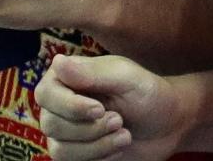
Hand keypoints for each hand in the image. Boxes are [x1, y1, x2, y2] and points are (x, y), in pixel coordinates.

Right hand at [38, 54, 189, 160]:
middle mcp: (60, 104)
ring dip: (97, 146)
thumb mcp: (126, 78)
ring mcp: (65, 132)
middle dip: (90, 129)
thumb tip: (57, 61)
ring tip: (124, 135)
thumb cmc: (148, 93)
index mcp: (67, 77)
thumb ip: (92, 72)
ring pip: (60, 150)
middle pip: (51, 125)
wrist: (167, 125)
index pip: (46, 94)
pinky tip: (118, 147)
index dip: (70, 106)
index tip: (100, 109)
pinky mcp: (75, 154)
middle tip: (120, 121)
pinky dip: (99, 159)